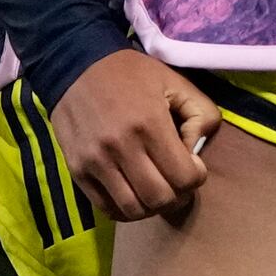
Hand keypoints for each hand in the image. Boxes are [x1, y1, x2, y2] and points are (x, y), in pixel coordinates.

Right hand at [51, 49, 225, 224]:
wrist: (75, 65)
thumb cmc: (130, 73)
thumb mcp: (175, 82)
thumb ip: (201, 114)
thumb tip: (195, 153)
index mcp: (150, 124)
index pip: (184, 177)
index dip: (196, 177)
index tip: (192, 165)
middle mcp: (121, 147)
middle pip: (160, 199)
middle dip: (177, 196)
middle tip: (177, 182)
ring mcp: (95, 162)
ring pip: (133, 210)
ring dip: (151, 207)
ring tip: (156, 189)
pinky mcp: (77, 170)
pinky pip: (106, 208)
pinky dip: (125, 209)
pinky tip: (133, 193)